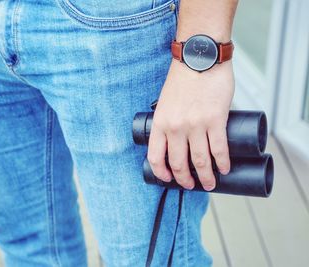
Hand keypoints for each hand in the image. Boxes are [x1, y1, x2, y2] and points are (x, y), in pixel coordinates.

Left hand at [147, 59, 234, 190]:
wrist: (199, 58)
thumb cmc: (183, 78)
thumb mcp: (166, 102)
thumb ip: (170, 121)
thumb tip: (179, 140)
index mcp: (160, 123)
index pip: (156, 157)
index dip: (162, 173)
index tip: (169, 178)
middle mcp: (175, 127)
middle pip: (178, 163)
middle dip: (185, 179)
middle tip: (192, 185)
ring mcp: (195, 125)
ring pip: (199, 161)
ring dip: (205, 177)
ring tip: (210, 183)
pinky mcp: (215, 120)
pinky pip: (219, 149)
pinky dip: (222, 163)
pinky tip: (224, 168)